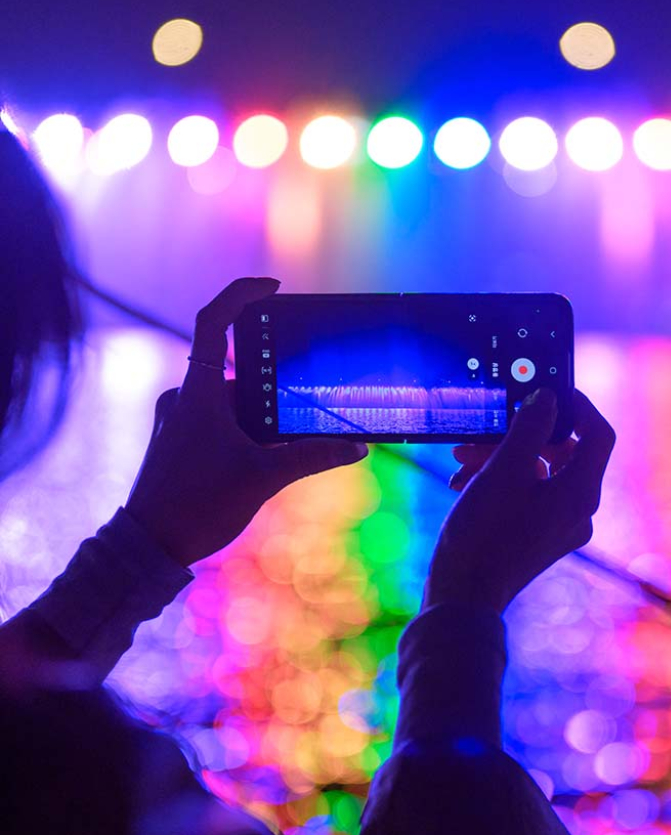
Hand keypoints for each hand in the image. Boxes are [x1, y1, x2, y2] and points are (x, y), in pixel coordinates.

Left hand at [125, 278, 367, 565]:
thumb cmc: (196, 506)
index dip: (241, 294)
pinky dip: (247, 426)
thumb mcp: (263, 478)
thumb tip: (357, 447)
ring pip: (230, 397)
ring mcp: (180, 419)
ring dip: (261, 409)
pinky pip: (220, 419)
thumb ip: (312, 457)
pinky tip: (269, 453)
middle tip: (303, 387)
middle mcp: (186, 397)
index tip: (273, 287)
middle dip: (271, 377)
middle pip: (235, 365)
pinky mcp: (180, 441)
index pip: (214, 322)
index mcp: (199, 391)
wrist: (148, 547)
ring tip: (290, 432)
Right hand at [424, 388, 614, 613]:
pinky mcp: (536, 538)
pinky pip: (526, 496)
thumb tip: (548, 399)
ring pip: (538, 473)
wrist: (461, 598)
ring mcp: (558, 527)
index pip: (598, 434)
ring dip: (501, 457)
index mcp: (581, 492)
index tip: (549, 389)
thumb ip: (530, 427)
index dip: (579, 406)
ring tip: (462, 460)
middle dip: (520, 435)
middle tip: (485, 430)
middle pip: (562, 453)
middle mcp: (578, 511)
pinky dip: (500, 482)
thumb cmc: (484, 533)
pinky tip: (464, 483)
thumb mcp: (505, 469)